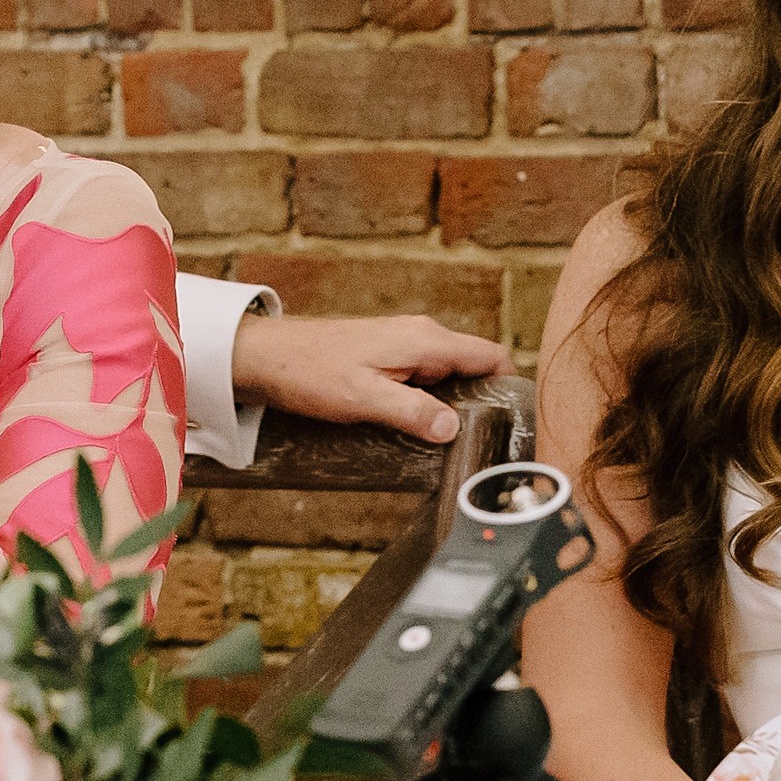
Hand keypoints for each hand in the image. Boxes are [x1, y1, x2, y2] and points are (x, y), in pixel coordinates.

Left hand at [229, 313, 513, 445]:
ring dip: (451, 405)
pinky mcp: (386, 356)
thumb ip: (411, 412)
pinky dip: (427, 401)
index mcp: (425, 340)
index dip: (510, 386)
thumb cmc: (310, 372)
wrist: (266, 357)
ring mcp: (403, 344)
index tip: (514, 421)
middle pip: (472, 368)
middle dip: (481, 402)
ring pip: (447, 376)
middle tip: (479, 443)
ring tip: (448, 443)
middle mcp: (420, 336)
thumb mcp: (364, 399)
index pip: (490, 356)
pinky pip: (423, 379)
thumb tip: (453, 428)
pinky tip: (416, 428)